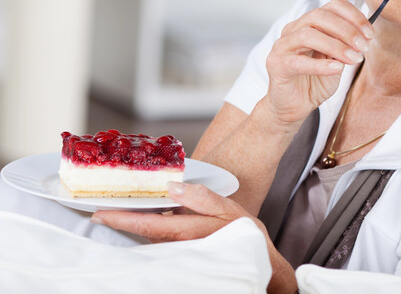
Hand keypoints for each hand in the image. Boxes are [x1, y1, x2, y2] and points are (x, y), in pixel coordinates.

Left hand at [91, 181, 266, 243]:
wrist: (258, 260)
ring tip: (115, 206)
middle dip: (119, 219)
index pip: (145, 223)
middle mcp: (176, 243)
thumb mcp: (227, 208)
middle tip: (98, 205)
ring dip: (132, 221)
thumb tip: (173, 186)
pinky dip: (147, 225)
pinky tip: (144, 215)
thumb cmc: (244, 233)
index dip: (120, 218)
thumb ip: (200, 197)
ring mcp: (178, 248)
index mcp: (185, 231)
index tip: (98, 212)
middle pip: (140, 230)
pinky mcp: (182, 249)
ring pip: (148, 234)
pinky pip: (159, 236)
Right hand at [264, 0, 372, 127]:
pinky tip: (336, 68)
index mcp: (309, 23)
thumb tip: (364, 36)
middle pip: (319, 16)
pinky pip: (299, 62)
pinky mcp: (277, 65)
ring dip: (336, 45)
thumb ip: (346, 47)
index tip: (369, 33)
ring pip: (308, 35)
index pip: (332, 6)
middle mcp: (293, 29)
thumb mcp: (337, 61)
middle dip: (346, 29)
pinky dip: (320, 64)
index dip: (353, 16)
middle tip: (363, 46)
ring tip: (354, 58)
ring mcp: (282, 46)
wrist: (294, 107)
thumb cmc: (314, 82)